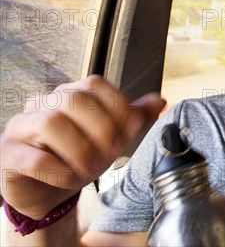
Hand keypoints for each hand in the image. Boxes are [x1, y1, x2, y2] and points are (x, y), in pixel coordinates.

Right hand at [0, 75, 164, 218]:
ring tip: (91, 168)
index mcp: (70, 94)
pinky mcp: (9, 155)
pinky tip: (71, 178)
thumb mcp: (112, 137)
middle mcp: (44, 104)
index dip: (117, 106)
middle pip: (74, 100)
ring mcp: (22, 127)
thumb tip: (159, 101)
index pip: (95, 84)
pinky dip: (59, 171)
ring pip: (51, 123)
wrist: (48, 191)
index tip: (128, 130)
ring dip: (80, 150)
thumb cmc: (78, 157)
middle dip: (101, 129)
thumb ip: (133, 118)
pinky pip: (33, 158)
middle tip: (112, 153)